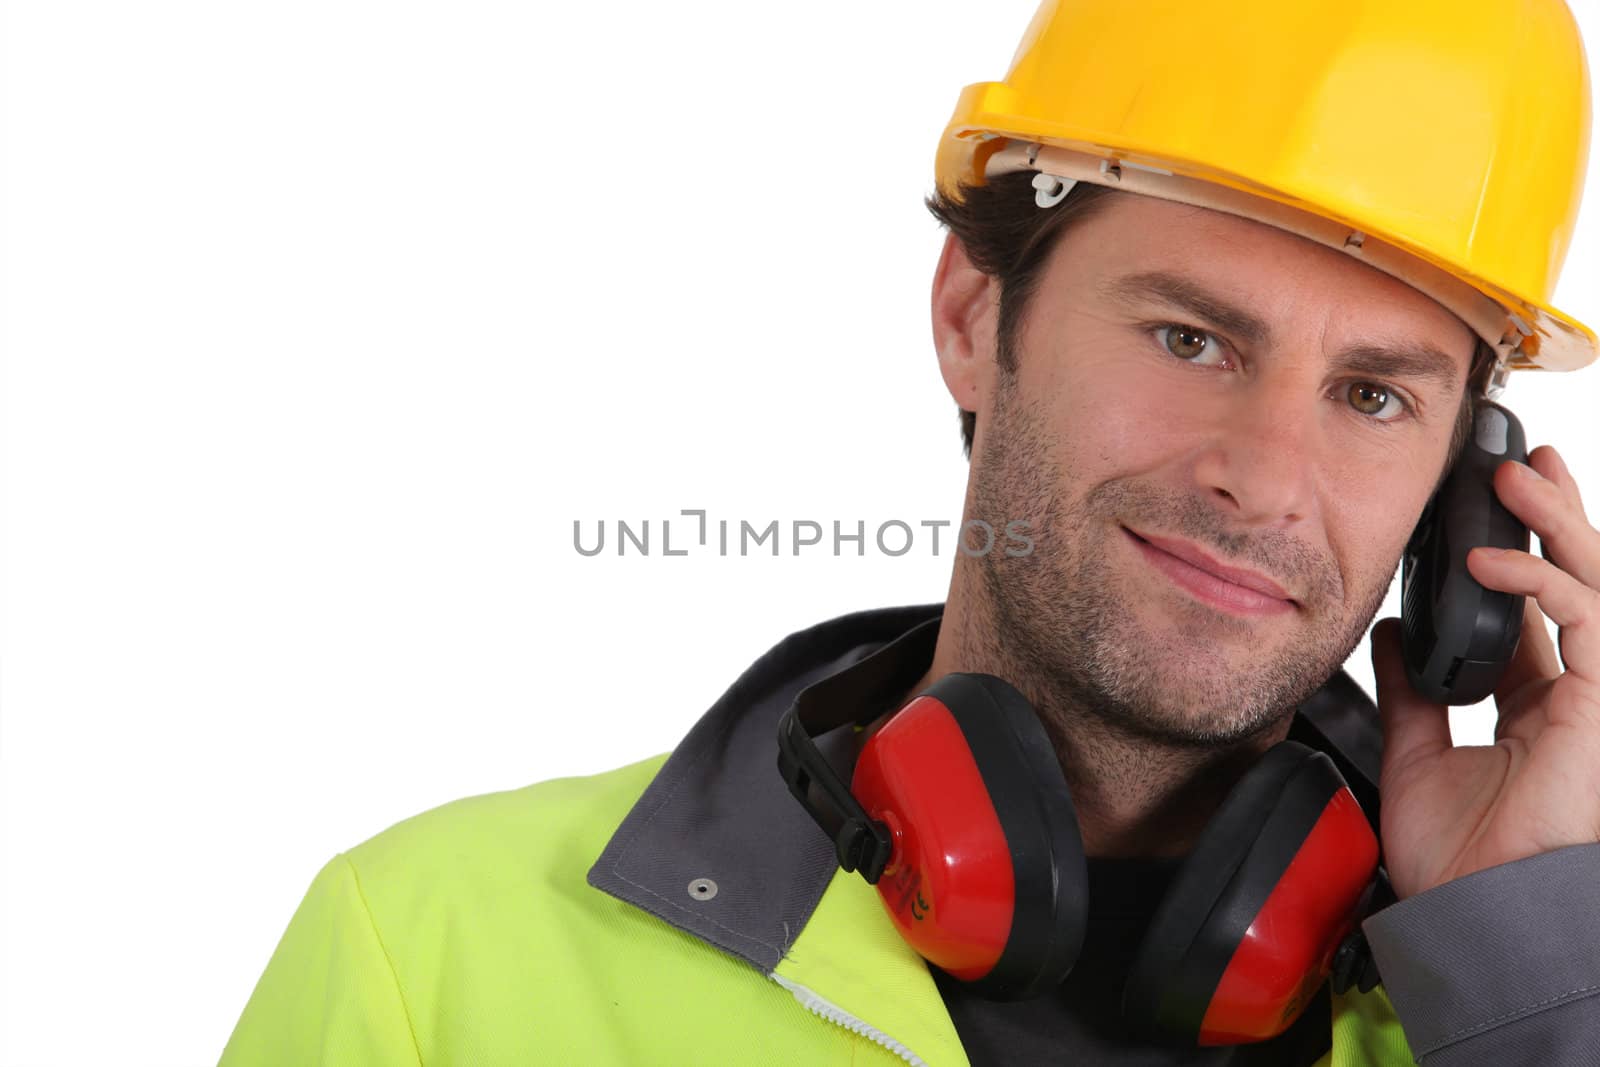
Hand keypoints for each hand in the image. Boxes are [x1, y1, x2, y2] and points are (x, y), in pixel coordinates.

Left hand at [1370, 444, 1599, 899]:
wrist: (1474, 911)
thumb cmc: (1458, 857)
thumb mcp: (1419, 753)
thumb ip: (1411, 692)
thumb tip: (1392, 634)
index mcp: (1533, 706)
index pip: (1533, 614)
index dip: (1514, 560)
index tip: (1481, 515)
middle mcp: (1572, 694)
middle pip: (1574, 586)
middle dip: (1554, 521)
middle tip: (1523, 466)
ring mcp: (1593, 697)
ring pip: (1592, 587)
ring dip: (1556, 526)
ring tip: (1515, 478)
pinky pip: (1585, 620)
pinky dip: (1538, 583)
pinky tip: (1490, 563)